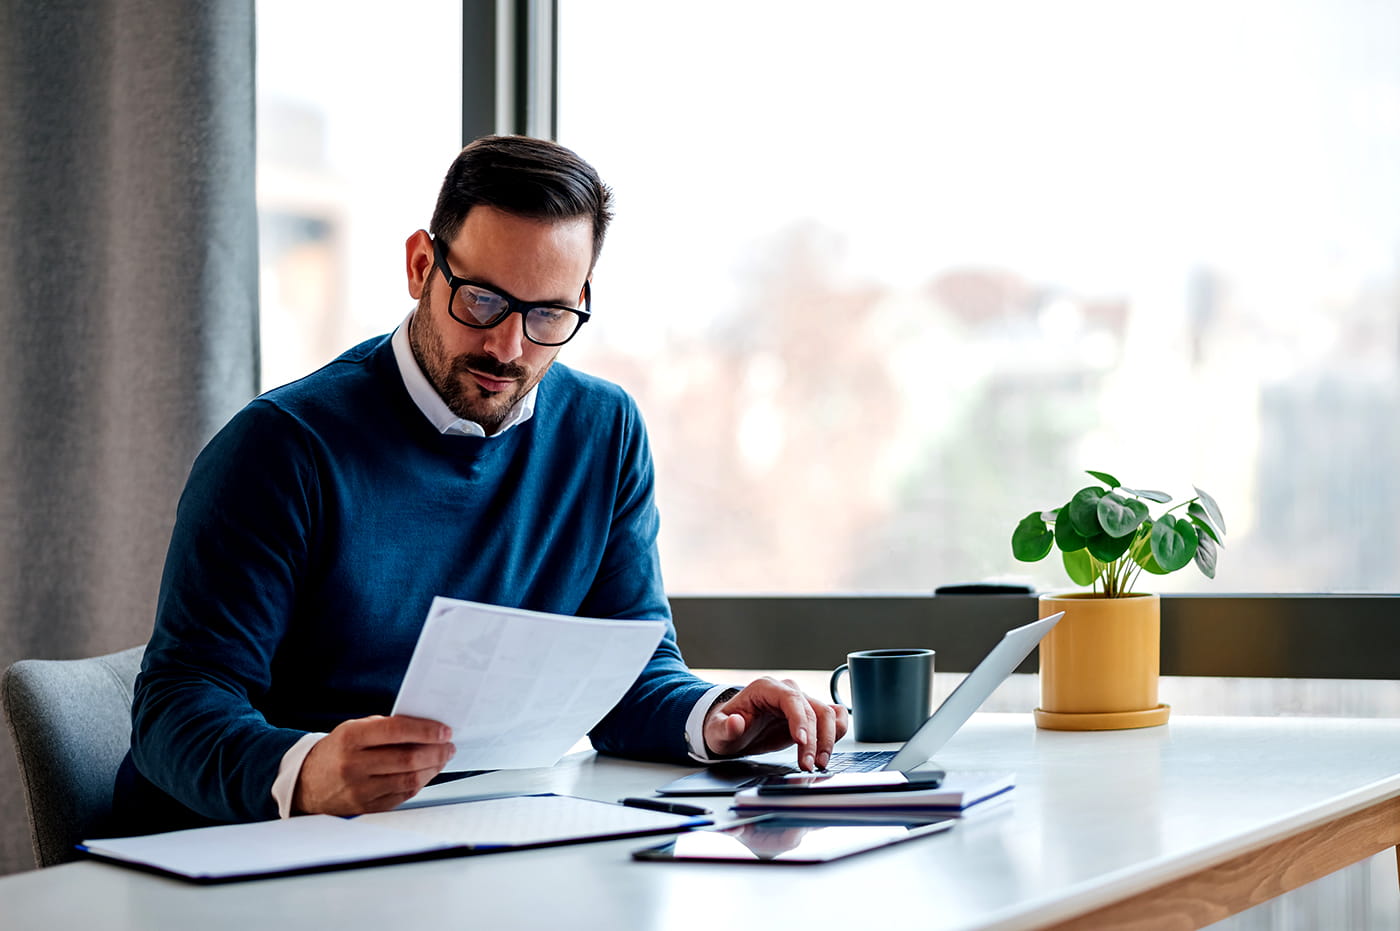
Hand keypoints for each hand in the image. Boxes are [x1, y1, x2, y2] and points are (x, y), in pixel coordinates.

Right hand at [293, 715, 454, 815]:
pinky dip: (420, 783)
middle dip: (436, 751)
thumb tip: (425, 728)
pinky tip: (426, 773)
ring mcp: (359, 790)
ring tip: (442, 758)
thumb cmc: (338, 751)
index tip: (445, 730)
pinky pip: (402, 796)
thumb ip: (386, 727)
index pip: (396, 731)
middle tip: (449, 745)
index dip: (425, 730)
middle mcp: (353, 765)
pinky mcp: (366, 808)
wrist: (307, 783)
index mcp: (350, 738)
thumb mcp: (354, 729)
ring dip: (432, 768)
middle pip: (407, 759)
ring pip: (409, 780)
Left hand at [702, 678, 848, 770]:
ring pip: (827, 714)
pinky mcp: (809, 716)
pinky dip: (837, 731)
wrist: (733, 730)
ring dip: (829, 740)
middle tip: (809, 765)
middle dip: (815, 740)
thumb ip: (724, 727)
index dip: (800, 719)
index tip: (801, 741)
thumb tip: (735, 722)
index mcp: (765, 688)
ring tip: (819, 763)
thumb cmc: (725, 727)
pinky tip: (830, 748)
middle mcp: (786, 692)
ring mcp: (800, 703)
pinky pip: (832, 718)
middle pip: (813, 709)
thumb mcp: (717, 731)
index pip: (791, 699)